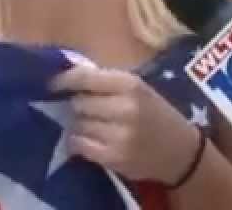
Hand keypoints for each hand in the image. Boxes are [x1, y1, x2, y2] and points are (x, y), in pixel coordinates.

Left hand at [52, 65, 198, 183]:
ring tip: (90, 124)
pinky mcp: (114, 157)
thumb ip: (107, 82)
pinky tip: (89, 139)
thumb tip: (68, 73)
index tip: (50, 83)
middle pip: (78, 103)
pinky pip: (80, 146)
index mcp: (130, 84)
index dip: (63, 80)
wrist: (180, 151)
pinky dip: (79, 142)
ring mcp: (119, 135)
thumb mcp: (139, 88)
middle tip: (83, 108)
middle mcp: (124, 108)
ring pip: (78, 125)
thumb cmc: (156, 113)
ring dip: (79, 124)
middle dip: (77, 105)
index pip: (85, 77)